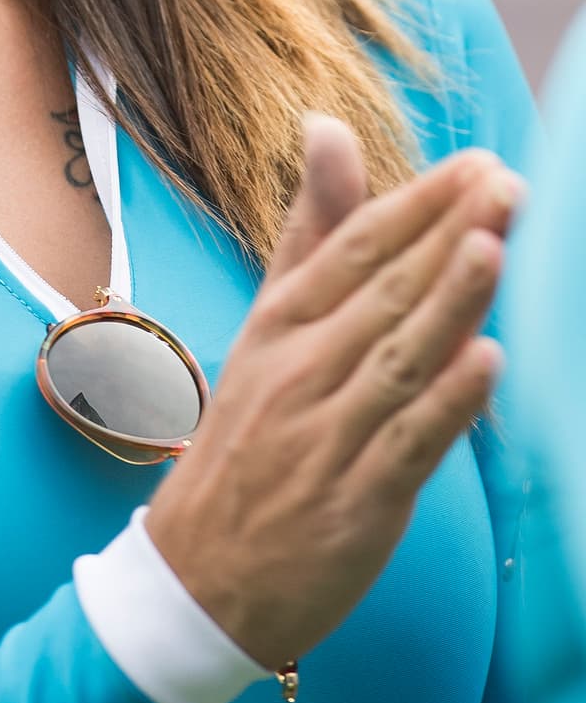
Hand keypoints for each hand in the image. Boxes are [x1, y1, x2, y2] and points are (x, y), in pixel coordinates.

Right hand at [143, 115, 523, 669]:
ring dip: (448, 302)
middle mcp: (300, 370)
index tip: (475, 164)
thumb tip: (328, 126)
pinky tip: (486, 363)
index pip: (356, 250)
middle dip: (447, 234)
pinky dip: (447, 403)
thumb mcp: (267, 325)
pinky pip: (407, 444)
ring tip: (493, 247)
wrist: (196, 575)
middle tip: (506, 185)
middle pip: (384, 292)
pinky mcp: (355, 502)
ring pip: (397, 357)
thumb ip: (309, 231)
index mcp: (279, 323)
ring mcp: (326, 436)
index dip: (418, 205)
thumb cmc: (245, 440)